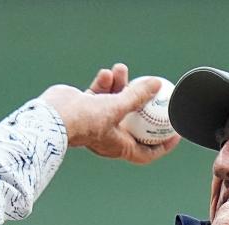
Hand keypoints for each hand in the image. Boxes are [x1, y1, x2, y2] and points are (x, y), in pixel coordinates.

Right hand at [40, 63, 180, 164]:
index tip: (175, 133)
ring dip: (120, 86)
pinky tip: (107, 73)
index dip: (164, 145)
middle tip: (154, 91)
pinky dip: (104, 84)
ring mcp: (97, 122)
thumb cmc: (85, 121)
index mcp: (120, 146)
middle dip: (143, 105)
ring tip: (121, 69)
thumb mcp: (117, 107)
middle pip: (134, 122)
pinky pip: (100, 95)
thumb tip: (156, 84)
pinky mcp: (85, 108)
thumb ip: (137, 96)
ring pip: (115, 103)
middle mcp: (110, 136)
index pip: (148, 152)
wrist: (53, 116)